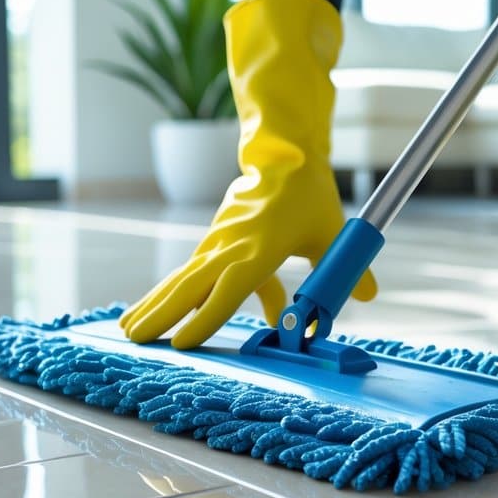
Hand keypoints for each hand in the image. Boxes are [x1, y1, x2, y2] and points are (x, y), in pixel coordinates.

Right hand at [120, 162, 376, 348]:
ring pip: (183, 278)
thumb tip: (368, 295)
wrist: (284, 155)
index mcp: (260, 247)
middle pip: (190, 285)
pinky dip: (173, 294)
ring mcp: (218, 241)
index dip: (206, 317)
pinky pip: (192, 273)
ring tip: (129, 330)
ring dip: (157, 304)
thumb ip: (347, 267)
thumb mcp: (333, 231)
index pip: (229, 288)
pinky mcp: (215, 239)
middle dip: (162, 314)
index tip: (184, 342)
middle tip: (135, 340)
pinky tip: (154, 312)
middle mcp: (231, 245)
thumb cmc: (308, 194)